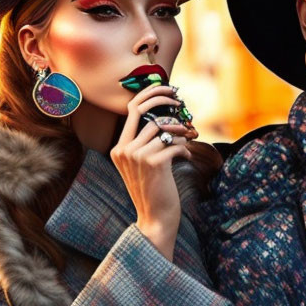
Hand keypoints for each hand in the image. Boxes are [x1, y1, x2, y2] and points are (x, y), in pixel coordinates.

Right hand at [110, 85, 190, 260]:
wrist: (155, 217)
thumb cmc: (154, 189)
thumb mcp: (145, 164)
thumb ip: (148, 142)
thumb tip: (166, 116)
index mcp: (118, 148)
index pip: (131, 110)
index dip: (149, 94)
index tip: (165, 88)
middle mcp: (123, 150)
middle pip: (145, 111)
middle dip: (164, 100)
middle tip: (180, 102)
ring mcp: (136, 157)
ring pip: (163, 128)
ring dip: (179, 132)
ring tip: (187, 140)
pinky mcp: (153, 163)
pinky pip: (174, 144)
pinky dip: (184, 147)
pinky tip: (185, 155)